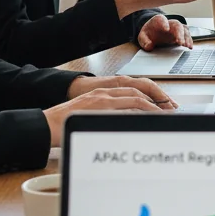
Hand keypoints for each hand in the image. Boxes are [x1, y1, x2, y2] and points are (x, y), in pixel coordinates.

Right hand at [45, 76, 176, 146]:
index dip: (151, 96)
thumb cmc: (64, 123)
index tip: (164, 105)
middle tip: (171, 111)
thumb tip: (126, 124)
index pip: (133, 90)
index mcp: (103, 93)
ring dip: (151, 108)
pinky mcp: (97, 110)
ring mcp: (101, 101)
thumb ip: (106, 115)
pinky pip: (122, 112)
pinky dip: (136, 116)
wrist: (43, 125)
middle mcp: (104, 94)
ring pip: (133, 100)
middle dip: (157, 101)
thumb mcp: (88, 114)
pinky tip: (146, 122)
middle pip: (138, 92)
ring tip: (163, 117)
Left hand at [138, 15, 190, 50]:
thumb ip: (144, 41)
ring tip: (186, 45)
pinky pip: (187, 35)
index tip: (166, 29)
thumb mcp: (143, 37)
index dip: (164, 23)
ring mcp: (176, 28)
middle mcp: (169, 23)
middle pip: (176, 24)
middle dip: (179, 33)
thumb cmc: (149, 33)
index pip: (162, 19)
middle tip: (179, 42)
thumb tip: (149, 46)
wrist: (153, 32)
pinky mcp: (180, 34)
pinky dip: (189, 40)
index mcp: (158, 21)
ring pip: (183, 29)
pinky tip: (189, 46)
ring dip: (186, 37)